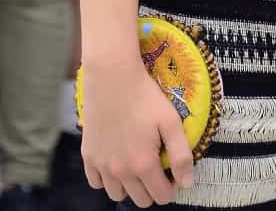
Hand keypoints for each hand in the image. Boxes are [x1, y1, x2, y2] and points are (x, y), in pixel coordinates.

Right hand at [81, 57, 194, 207]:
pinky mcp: (88, 156)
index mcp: (143, 164)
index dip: (171, 187)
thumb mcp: (171, 121)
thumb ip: (181, 155)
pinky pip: (96, 182)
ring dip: (130, 186)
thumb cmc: (144, 96)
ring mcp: (101, 165)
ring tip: (136, 163)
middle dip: (152, 189)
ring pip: (117, 195)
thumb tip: (187, 183)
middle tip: (156, 166)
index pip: (161, 196)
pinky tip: (116, 160)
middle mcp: (120, 171)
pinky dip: (107, 178)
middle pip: (141, 200)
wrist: (112, 76)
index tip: (171, 172)